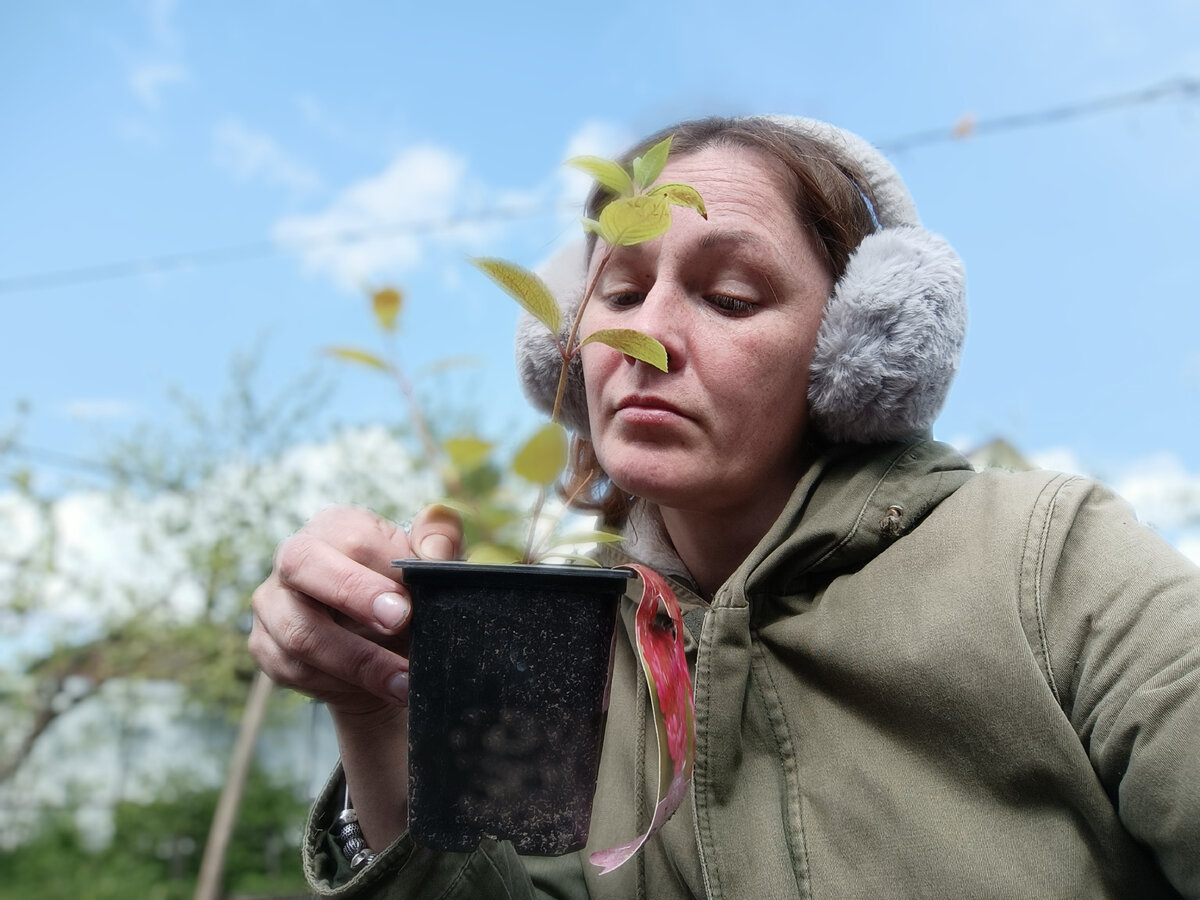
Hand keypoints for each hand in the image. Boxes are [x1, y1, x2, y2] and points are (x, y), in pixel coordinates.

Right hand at [249, 503, 463, 716]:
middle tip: (398, 624)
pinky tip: (376, 690)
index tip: (407, 608)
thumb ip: (440, 542)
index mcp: (337, 526)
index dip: (378, 573)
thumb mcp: (432, 564)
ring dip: (358, 662)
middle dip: (351, 596)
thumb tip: (434, 554)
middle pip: (302, 565)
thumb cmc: (407, 592)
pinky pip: (293, 669)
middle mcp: (294, 556)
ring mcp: (273, 602)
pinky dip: (339, 684)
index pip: (349, 538)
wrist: (385, 647)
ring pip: (299, 632)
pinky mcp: (265, 644)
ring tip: (403, 681)